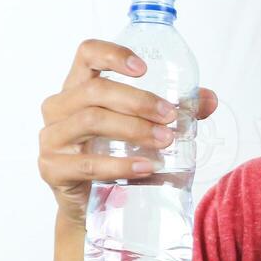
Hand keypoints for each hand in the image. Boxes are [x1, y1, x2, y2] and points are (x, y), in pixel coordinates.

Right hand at [38, 39, 217, 227]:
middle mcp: (59, 107)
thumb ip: (175, 111)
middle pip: (95, 90)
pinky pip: (87, 163)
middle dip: (137, 101)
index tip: (145, 68)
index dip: (113, 54)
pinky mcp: (52, 169)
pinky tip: (146, 166)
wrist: (94, 206)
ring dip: (133, 129)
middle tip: (170, 116)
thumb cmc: (116, 154)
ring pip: (90, 120)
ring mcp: (51, 138)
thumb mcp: (143, 126)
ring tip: (165, 141)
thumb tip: (209, 100)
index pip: (87, 54)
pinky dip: (120, 164)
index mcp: (78, 88)